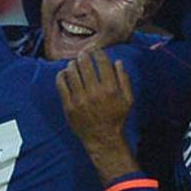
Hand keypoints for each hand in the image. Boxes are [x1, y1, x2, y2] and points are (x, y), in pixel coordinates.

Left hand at [56, 49, 138, 181]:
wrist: (103, 139)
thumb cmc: (117, 118)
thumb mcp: (128, 99)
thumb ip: (124, 79)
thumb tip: (117, 62)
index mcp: (110, 89)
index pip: (102, 63)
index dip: (98, 53)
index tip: (96, 52)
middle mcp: (94, 92)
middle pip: (85, 65)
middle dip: (84, 55)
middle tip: (83, 54)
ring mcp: (80, 99)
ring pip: (72, 72)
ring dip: (73, 64)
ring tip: (74, 64)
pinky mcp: (69, 106)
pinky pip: (61, 84)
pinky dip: (62, 75)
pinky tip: (65, 73)